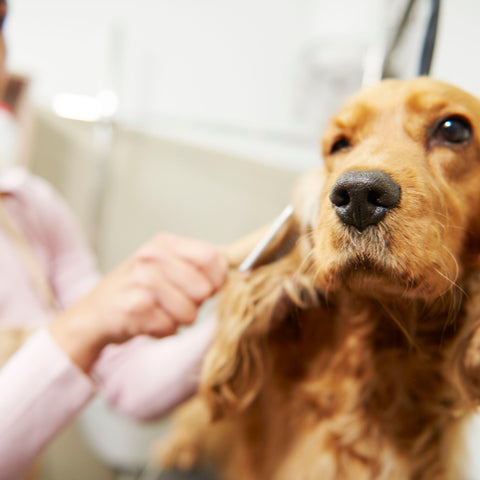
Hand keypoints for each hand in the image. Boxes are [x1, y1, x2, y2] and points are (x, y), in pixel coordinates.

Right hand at [49, 233, 227, 371]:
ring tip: (158, 312)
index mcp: (164, 243)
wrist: (93, 315)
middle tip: (174, 302)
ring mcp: (140, 280)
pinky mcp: (133, 307)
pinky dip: (162, 331)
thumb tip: (241, 265)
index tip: (210, 289)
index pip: (212, 257)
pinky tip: (145, 322)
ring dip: (178, 320)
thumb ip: (200, 264)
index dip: (218, 279)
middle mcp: (151, 256)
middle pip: (204, 288)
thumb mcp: (165, 266)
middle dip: (195, 304)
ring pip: (189, 312)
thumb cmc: (136, 291)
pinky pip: (169, 327)